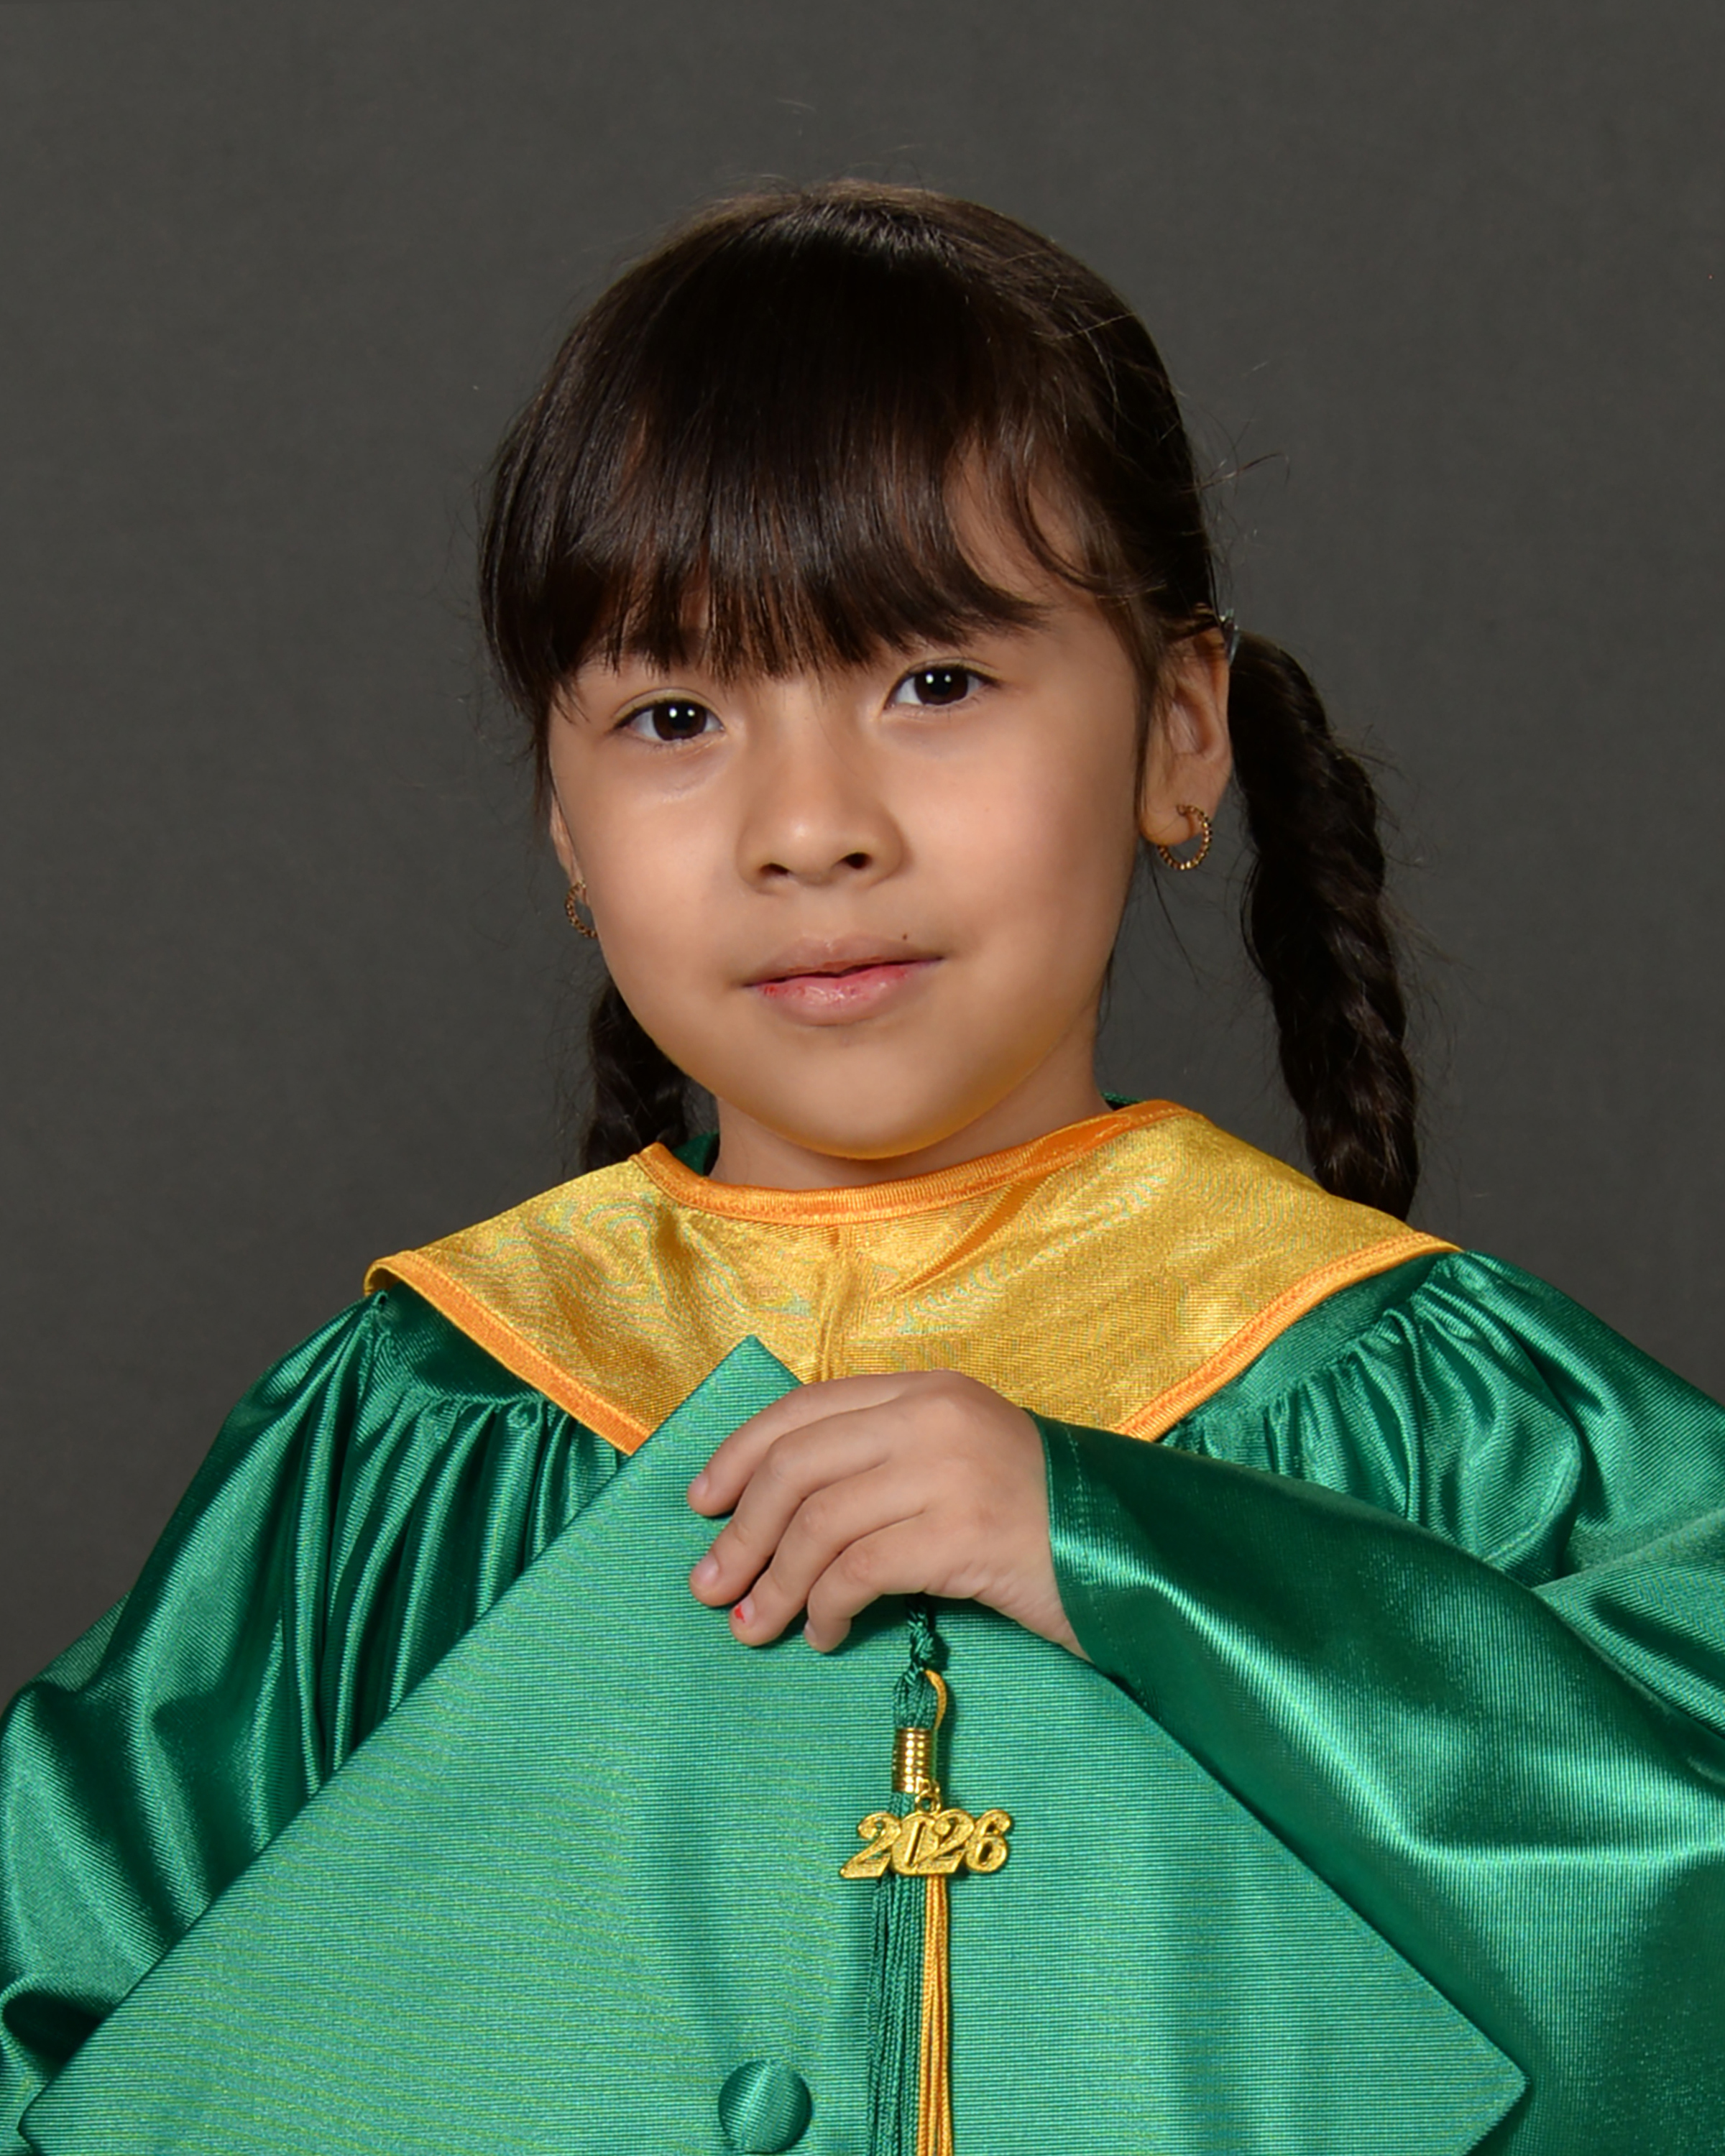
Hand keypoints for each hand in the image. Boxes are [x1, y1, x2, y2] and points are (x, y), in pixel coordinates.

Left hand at [686, 1370, 1083, 1655]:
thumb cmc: (1039, 1523)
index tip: (701, 1504)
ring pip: (819, 1524)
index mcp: (928, 1390)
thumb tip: (778, 1515)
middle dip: (740, 1531)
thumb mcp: (960, 1465)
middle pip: (797, 1465)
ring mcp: (951, 1471)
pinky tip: (823, 1635)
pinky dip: (825, 1608)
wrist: (1136, 1554)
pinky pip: (859, 1571)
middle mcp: (933, 1418)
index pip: (806, 1407)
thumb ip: (886, 1464)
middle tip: (708, 1587)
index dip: (740, 1454)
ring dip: (772, 1584)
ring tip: (752, 1628)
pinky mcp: (965, 1534)